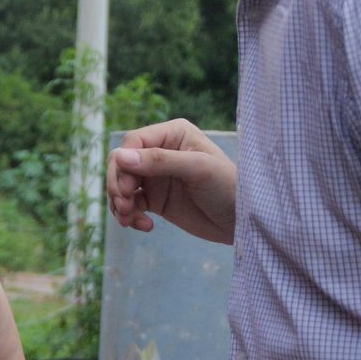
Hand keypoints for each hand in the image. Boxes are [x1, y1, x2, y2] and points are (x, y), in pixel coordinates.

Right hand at [107, 120, 236, 242]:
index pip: (133, 142)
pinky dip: (129, 215)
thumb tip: (120, 157)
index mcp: (172, 134)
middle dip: (117, 185)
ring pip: (121, 184)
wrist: (243, 221)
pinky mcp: (156, 199)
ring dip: (119, 203)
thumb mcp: (197, 169)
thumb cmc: (228, 186)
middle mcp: (160, 151)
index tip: (126, 188)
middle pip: (122, 163)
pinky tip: (145, 226)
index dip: (123, 163)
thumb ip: (159, 161)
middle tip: (124, 207)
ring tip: (129, 220)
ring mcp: (156, 176)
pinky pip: (130, 204)